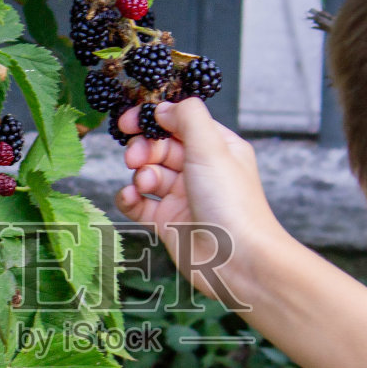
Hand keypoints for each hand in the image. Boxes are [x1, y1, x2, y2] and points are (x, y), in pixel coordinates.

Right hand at [114, 100, 283, 301]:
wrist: (237, 260)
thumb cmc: (232, 204)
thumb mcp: (212, 147)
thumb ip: (187, 117)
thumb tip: (163, 107)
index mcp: (217, 147)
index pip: (180, 122)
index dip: (154, 119)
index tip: (129, 120)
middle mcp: (200, 170)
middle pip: (160, 146)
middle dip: (143, 148)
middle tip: (135, 157)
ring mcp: (183, 196)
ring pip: (148, 173)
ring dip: (139, 173)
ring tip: (143, 183)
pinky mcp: (168, 222)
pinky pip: (140, 203)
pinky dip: (130, 197)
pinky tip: (131, 197)